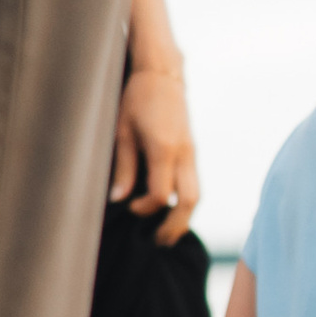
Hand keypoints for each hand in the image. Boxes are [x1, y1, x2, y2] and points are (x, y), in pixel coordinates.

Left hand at [112, 57, 198, 238]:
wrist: (162, 74)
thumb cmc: (137, 99)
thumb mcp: (122, 132)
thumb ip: (124, 167)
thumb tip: (119, 199)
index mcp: (164, 149)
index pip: (160, 194)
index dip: (144, 208)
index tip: (128, 208)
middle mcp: (183, 154)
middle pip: (190, 201)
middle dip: (175, 225)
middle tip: (158, 241)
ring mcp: (191, 153)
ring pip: (197, 195)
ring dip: (184, 218)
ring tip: (167, 234)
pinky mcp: (191, 151)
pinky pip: (194, 184)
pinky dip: (185, 203)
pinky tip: (170, 211)